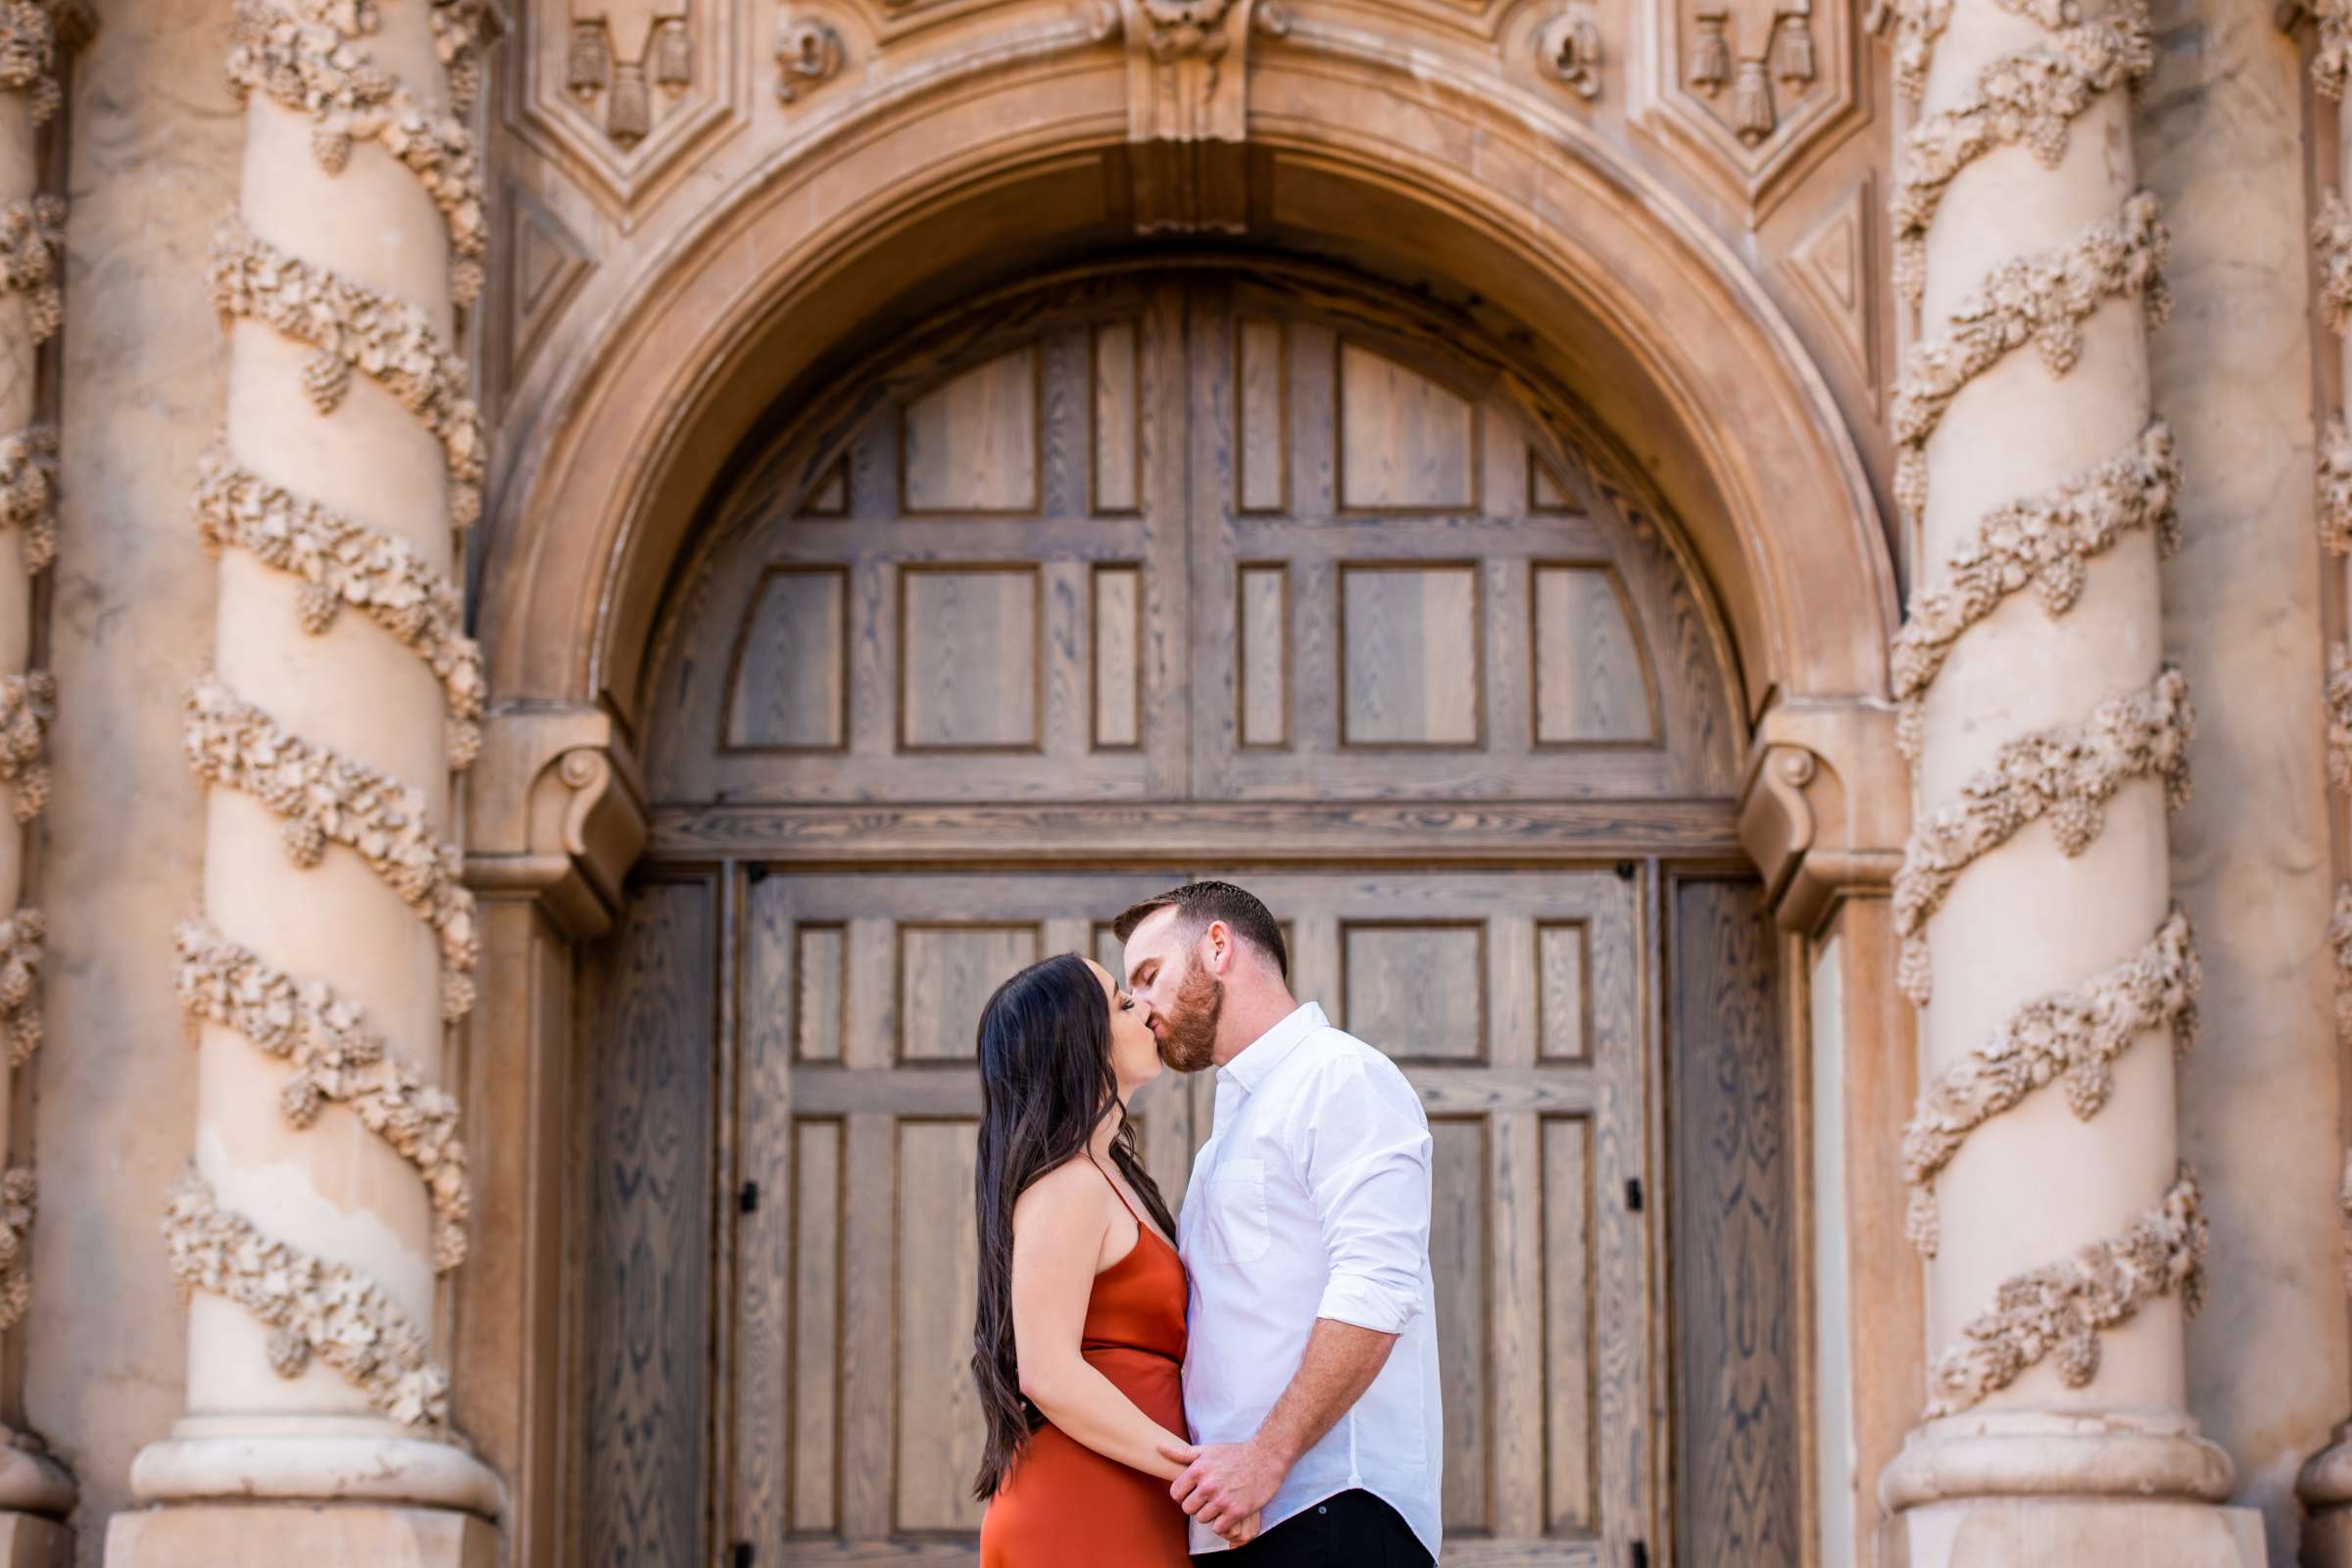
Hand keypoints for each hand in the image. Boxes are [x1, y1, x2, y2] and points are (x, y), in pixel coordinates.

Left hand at [1159, 1438, 1287, 1539]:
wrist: (1266, 1458)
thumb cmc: (1235, 1453)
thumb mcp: (1208, 1449)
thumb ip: (1182, 1453)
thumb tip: (1159, 1447)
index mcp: (1198, 1470)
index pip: (1175, 1494)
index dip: (1183, 1494)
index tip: (1194, 1491)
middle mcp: (1208, 1486)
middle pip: (1188, 1509)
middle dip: (1196, 1505)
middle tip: (1209, 1498)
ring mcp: (1222, 1500)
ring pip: (1202, 1519)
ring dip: (1210, 1514)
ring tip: (1220, 1502)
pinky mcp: (1236, 1512)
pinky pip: (1218, 1528)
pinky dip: (1223, 1523)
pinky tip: (1229, 1511)